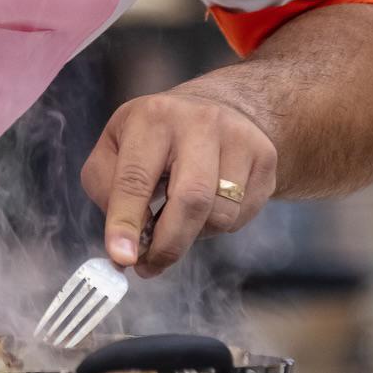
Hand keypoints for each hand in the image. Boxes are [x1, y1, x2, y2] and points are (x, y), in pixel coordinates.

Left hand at [81, 90, 276, 276]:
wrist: (216, 106)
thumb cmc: (155, 136)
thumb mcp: (116, 147)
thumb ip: (107, 191)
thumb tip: (123, 245)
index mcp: (153, 116)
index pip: (136, 177)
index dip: (125, 222)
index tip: (122, 258)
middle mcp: (200, 121)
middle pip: (191, 199)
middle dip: (169, 244)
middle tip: (150, 266)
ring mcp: (238, 137)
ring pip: (220, 215)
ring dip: (193, 235)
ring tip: (178, 219)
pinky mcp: (264, 157)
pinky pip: (242, 216)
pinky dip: (218, 226)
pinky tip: (206, 205)